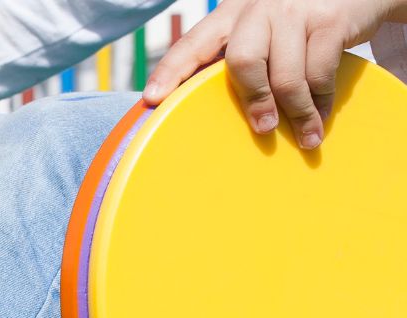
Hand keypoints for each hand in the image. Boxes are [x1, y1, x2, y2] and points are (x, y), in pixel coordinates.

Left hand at [143, 0, 406, 148]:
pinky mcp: (331, 20)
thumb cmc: (294, 21)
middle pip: (243, 61)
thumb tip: (200, 113)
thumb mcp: (260, 29)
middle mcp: (259, 7)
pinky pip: (320, 71)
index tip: (152, 99)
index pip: (193, 43)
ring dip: (298, 114)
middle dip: (254, 100)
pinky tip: (322, 117)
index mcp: (231, 14)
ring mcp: (296, 11)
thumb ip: (234, 57)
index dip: (171, 71)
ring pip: (286, 75)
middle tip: (263, 129)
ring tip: (307, 138)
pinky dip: (321, 101)